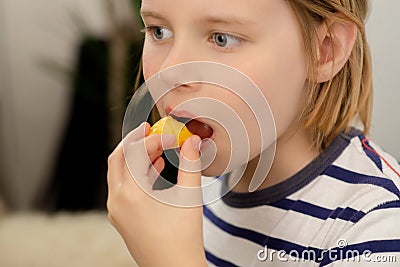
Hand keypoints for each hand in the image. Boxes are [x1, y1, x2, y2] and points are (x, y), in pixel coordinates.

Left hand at [107, 122, 206, 265]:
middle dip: (135, 141)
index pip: (135, 153)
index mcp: (130, 194)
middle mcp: (117, 201)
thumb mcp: (189, 196)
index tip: (173, 137)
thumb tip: (192, 142)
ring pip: (120, 173)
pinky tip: (157, 168)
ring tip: (158, 147)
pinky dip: (138, 174)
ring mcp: (117, 211)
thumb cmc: (183, 238)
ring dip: (137, 157)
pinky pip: (124, 187)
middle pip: (118, 159)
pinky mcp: (122, 218)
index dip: (154, 139)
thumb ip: (191, 164)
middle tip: (150, 129)